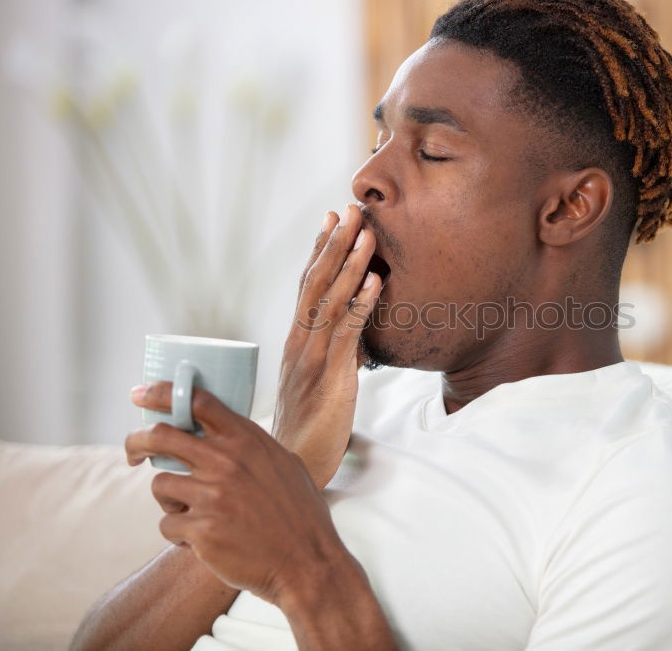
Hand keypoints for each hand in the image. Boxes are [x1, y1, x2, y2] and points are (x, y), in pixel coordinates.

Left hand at [125, 381, 358, 607]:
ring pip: (160, 485)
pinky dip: (179, 534)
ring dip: (169, 500)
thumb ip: (253, 447)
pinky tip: (201, 540)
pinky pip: (167, 525)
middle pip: (160, 435)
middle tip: (134, 453)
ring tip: (190, 513)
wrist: (307, 562)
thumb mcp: (286, 464)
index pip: (197, 401)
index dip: (163, 394)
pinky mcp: (201, 530)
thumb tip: (228, 435)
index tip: (141, 396)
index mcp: (247, 440)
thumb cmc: (300, 515)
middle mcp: (226, 462)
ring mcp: (212, 496)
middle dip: (137, 442)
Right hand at [273, 204, 380, 487]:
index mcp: (295, 340)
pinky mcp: (331, 375)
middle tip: (351, 209)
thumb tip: (355, 336)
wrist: (295, 463)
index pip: (306, 286)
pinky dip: (362, 304)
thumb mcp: (320, 381)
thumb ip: (333, 353)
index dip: (318, 250)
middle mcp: (300, 341)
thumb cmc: (309, 424)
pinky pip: (347, 333)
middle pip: (316, 282)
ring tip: (367, 233)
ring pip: (330, 300)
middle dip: (335, 243)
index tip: (330, 220)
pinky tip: (376, 281)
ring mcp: (313, 356)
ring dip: (350, 263)